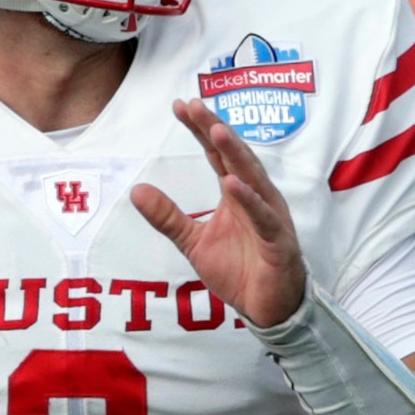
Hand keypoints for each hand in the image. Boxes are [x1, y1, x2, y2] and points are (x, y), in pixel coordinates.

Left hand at [131, 100, 306, 327]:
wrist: (267, 308)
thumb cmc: (239, 270)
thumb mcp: (194, 242)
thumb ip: (168, 217)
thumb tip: (136, 190)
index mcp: (237, 194)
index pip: (217, 154)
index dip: (200, 130)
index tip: (180, 106)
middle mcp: (255, 197)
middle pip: (234, 156)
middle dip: (215, 129)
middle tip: (195, 105)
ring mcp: (269, 216)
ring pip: (252, 178)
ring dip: (235, 154)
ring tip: (216, 131)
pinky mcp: (278, 240)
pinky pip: (263, 216)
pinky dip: (249, 200)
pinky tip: (233, 183)